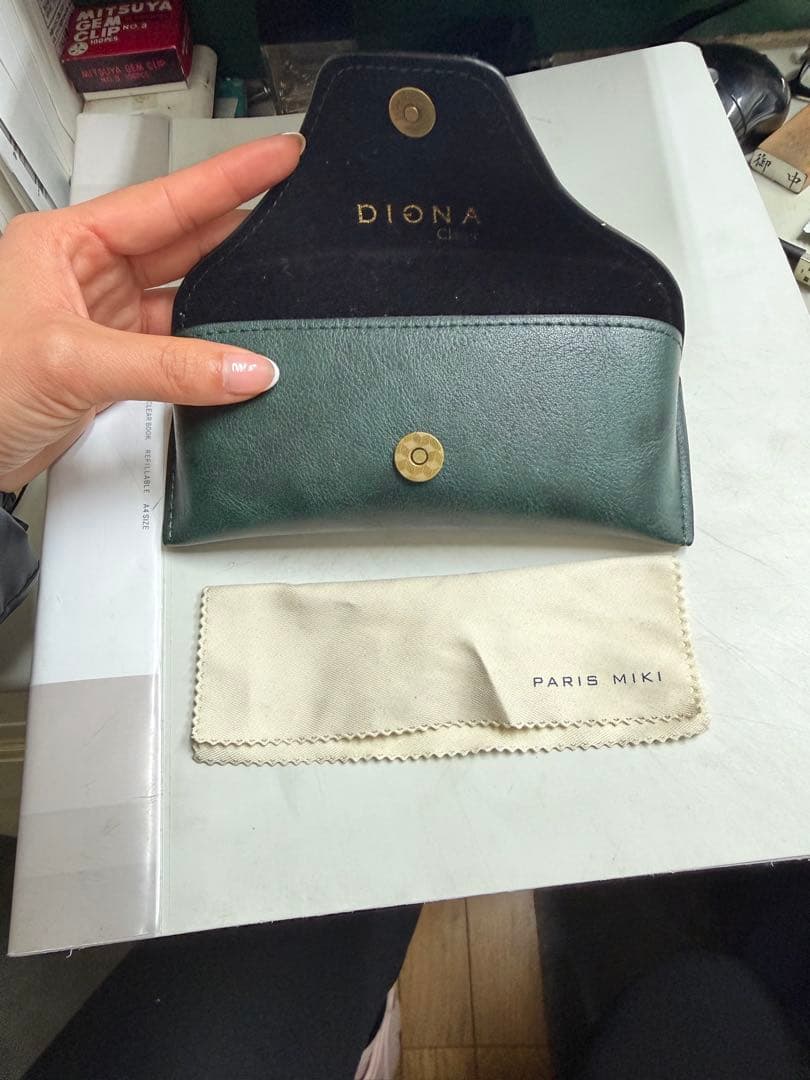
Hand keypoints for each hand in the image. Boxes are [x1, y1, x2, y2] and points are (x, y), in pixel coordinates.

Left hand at [0, 133, 303, 489]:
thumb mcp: (74, 362)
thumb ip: (170, 367)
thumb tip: (245, 368)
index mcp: (66, 241)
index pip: (166, 199)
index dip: (230, 177)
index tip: (280, 158)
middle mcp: (87, 273)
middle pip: (183, 243)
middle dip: (238, 235)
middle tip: (294, 219)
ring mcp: (103, 320)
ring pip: (184, 301)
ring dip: (225, 307)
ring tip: (275, 297)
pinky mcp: (113, 365)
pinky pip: (177, 350)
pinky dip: (209, 357)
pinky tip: (235, 354)